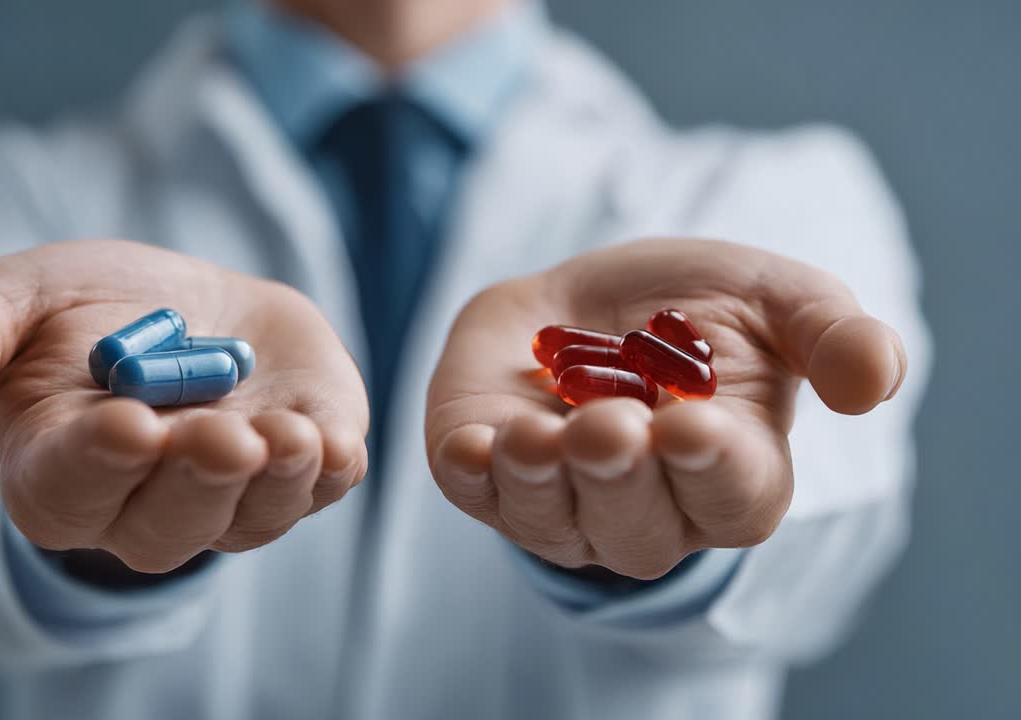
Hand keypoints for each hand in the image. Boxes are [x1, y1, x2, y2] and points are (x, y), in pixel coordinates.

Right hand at [0, 239, 368, 572]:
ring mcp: (228, 496)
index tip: (129, 425)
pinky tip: (335, 441)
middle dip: (197, 480)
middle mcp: (142, 503)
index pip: (69, 489)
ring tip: (292, 436)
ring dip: (275, 483)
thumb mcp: (16, 297)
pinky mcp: (299, 472)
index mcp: (56, 469)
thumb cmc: (90, 305)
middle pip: (166, 524)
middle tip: (224, 434)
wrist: (191, 304)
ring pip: (249, 519)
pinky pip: (319, 492)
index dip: (97, 463)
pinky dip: (330, 472)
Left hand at [425, 238, 906, 578]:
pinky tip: (472, 445)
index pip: (733, 499)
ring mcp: (562, 503)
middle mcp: (646, 508)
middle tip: (609, 425)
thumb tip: (877, 381)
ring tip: (534, 433)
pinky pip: (478, 497)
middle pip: (638, 530)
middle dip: (620, 479)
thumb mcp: (774, 299)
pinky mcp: (488, 477)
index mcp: (732, 472)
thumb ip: (832, 335)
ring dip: (544, 482)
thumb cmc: (691, 305)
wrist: (584, 292)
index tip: (691, 424)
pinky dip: (472, 475)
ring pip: (554, 525)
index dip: (713, 469)